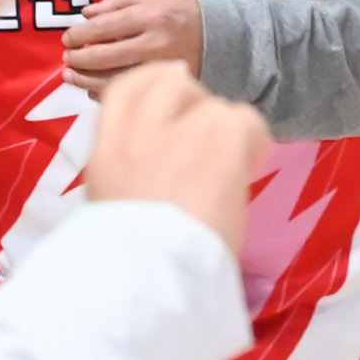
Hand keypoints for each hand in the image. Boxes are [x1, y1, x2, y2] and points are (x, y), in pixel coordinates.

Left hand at [62, 0, 203, 89]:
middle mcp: (157, 43)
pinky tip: (93, 90)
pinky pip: (132, 93)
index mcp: (151, 16)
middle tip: (67, 59)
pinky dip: (108, 94)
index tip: (67, 38)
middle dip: (80, 60)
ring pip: (116, 80)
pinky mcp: (168, 86)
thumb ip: (118, 1)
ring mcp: (163, 69)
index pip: (104, 27)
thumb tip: (86, 13)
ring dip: (87, 81)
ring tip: (72, 77)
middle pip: (106, 57)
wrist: (226, 32)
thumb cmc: (183, 8)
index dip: (80, 35)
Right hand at [77, 60, 270, 257]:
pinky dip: (252, 142)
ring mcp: (182, 134)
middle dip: (194, 101)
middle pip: (172, 82)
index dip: (154, 81)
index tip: (172, 92)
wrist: (152, 278)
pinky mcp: (220, 144)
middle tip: (208, 135)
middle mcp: (141, 132)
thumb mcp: (110, 202)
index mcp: (107, 150)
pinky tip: (245, 170)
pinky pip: (245, 119)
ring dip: (226, 131)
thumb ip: (131, 167)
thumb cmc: (129, 259)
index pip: (128, 87)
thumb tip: (160, 154)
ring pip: (215, 105)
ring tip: (229, 167)